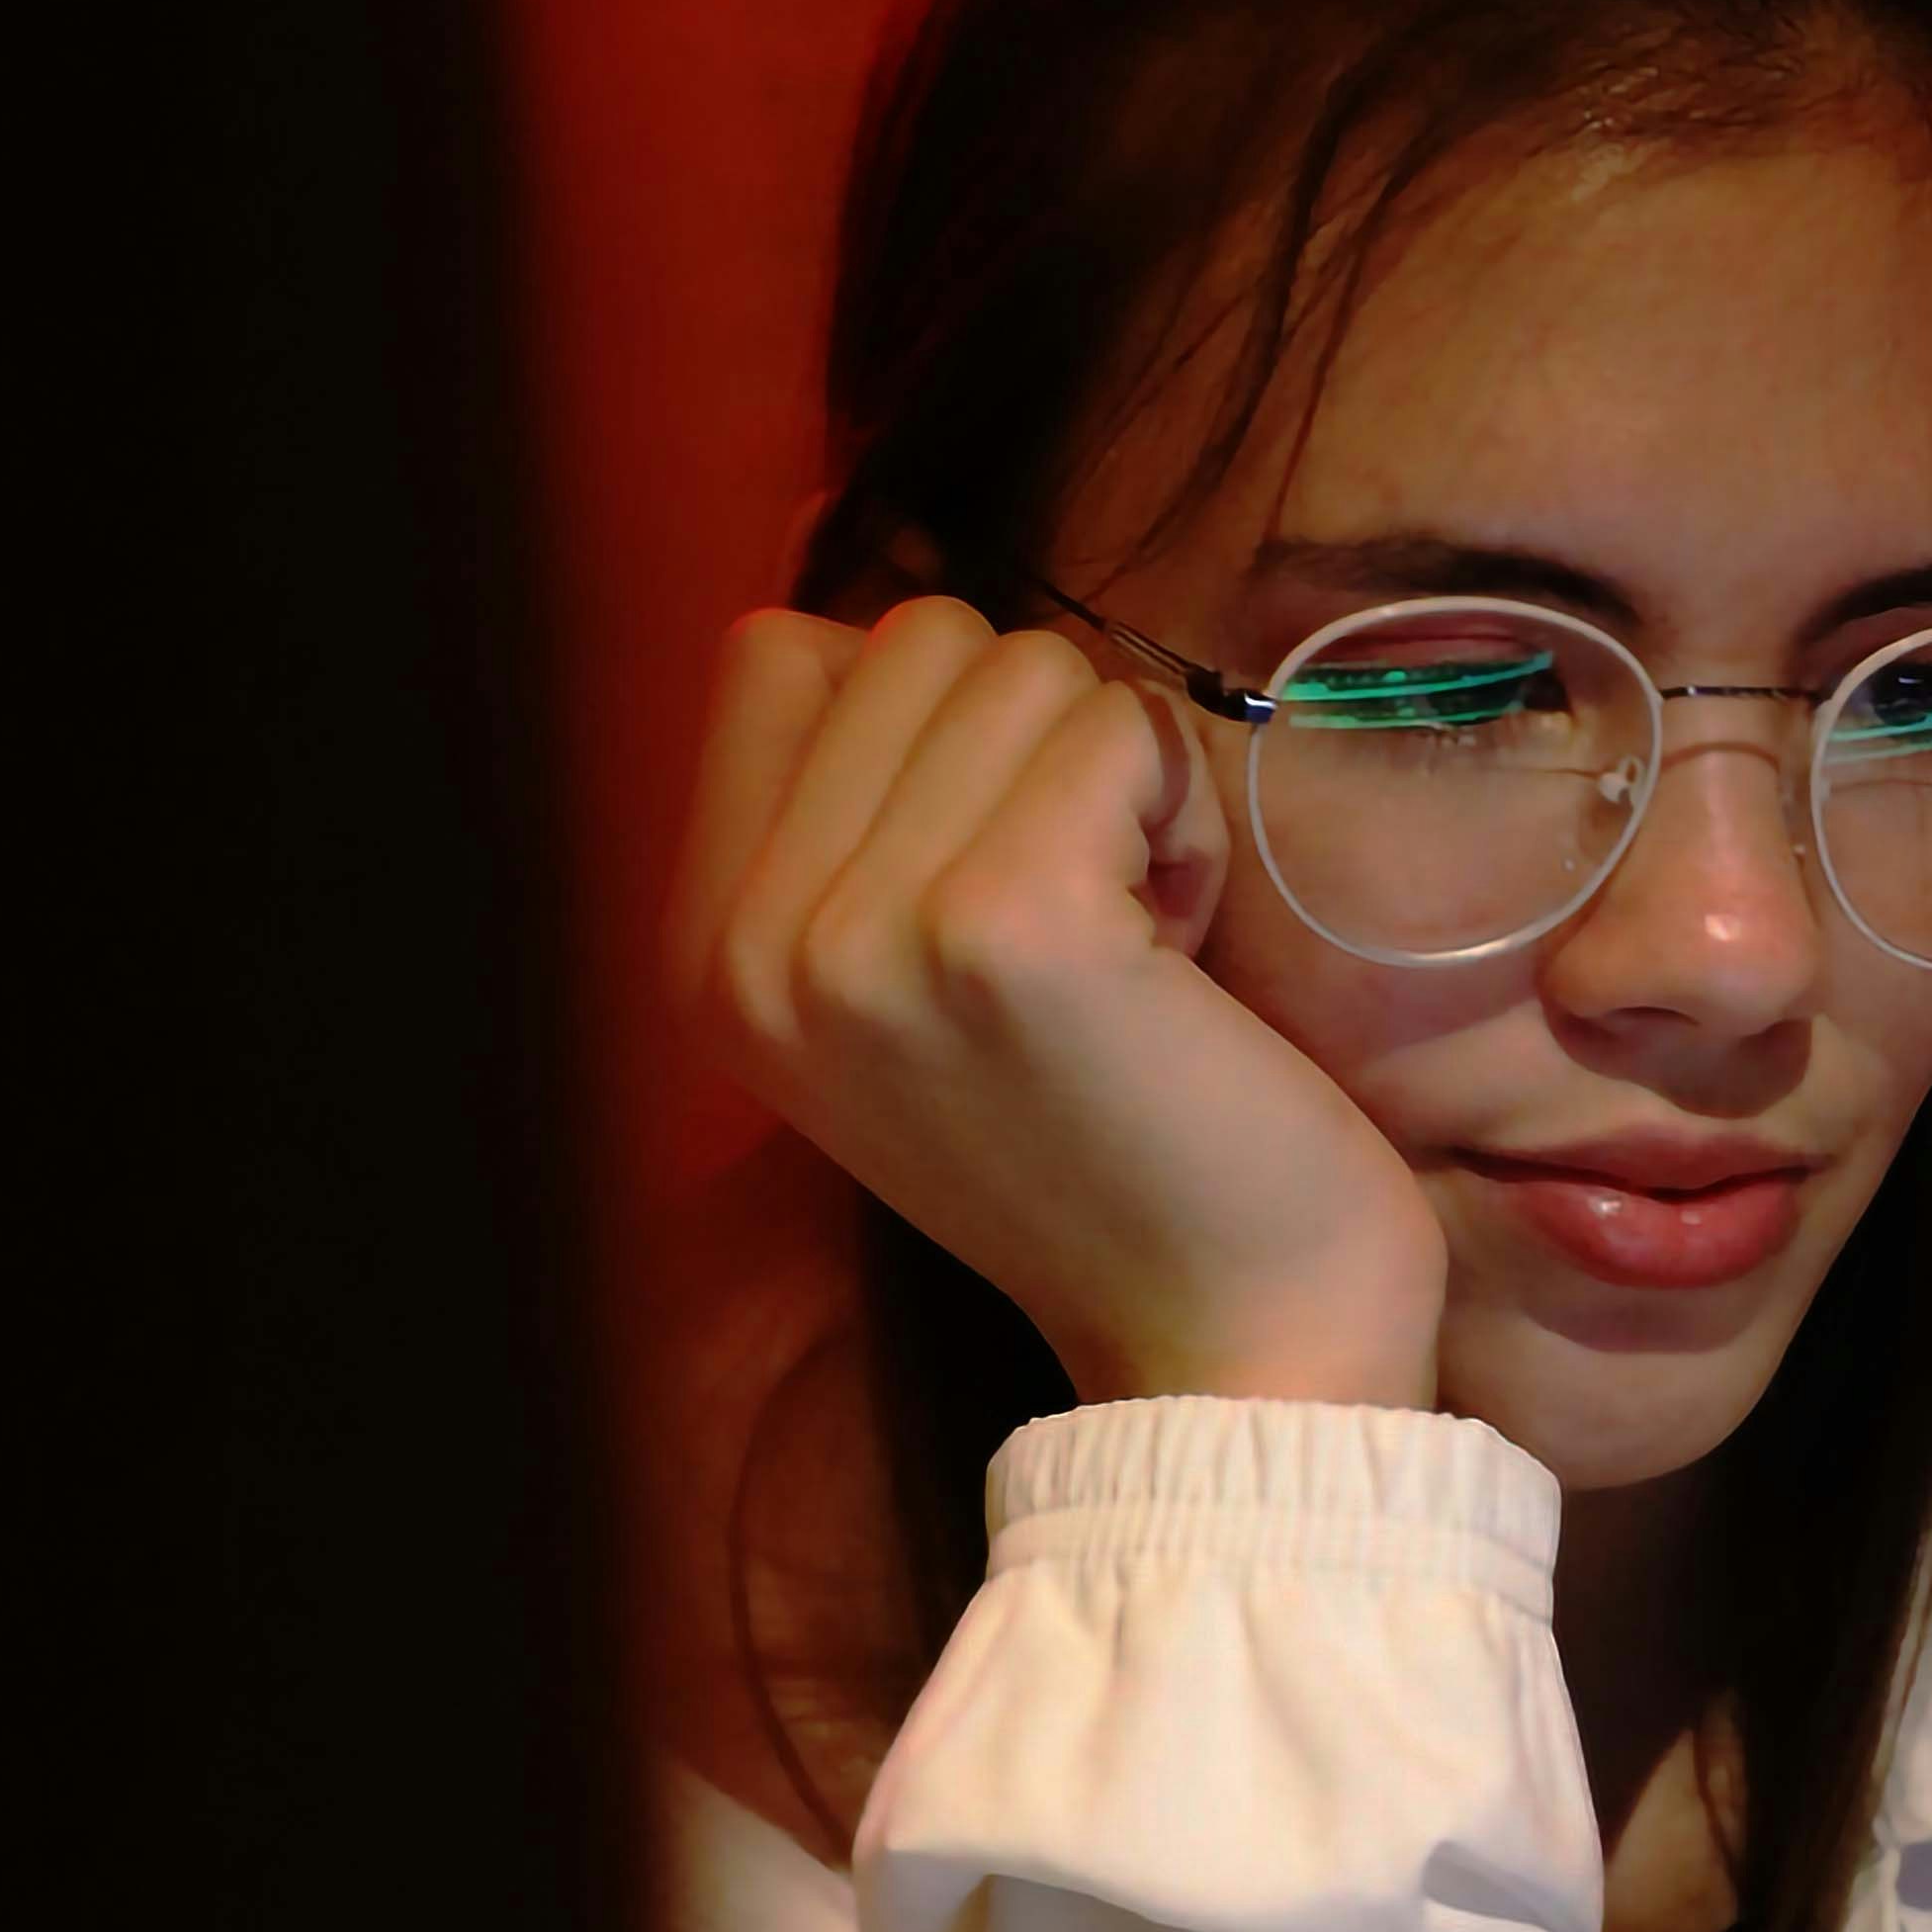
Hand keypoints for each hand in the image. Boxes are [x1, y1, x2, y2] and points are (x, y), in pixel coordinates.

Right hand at [668, 596, 1448, 1414]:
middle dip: (1039, 747)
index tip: (997, 876)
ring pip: (1021, 663)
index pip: (773, 651)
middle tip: (1088, 921)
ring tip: (1135, 945)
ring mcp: (857, 938)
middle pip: (911, 636)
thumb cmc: (1114, 1138)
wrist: (1229, 1344)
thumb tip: (872, 587)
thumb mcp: (908, 976)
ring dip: (1121, 781)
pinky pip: (1116, 727)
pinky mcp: (1002, 930)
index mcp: (703, 953)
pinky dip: (1184, 813)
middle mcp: (747, 946)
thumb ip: (856, 807)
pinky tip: (1180, 951)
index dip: (931, 721)